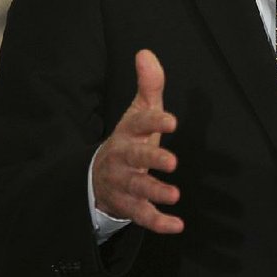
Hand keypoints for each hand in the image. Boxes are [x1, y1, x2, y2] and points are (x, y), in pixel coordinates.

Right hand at [92, 49, 183, 233]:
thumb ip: (149, 84)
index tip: (173, 122)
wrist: (99, 174)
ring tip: (174, 194)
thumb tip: (146, 52)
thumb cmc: (130, 137)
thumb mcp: (139, 111)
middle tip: (172, 162)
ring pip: (136, 188)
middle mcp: (122, 158)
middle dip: (151, 160)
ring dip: (154, 192)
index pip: (140, 124)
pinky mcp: (127, 205)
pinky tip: (177, 224)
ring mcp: (122, 183)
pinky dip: (158, 223)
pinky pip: (141, 216)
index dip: (155, 122)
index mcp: (128, 132)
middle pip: (135, 158)